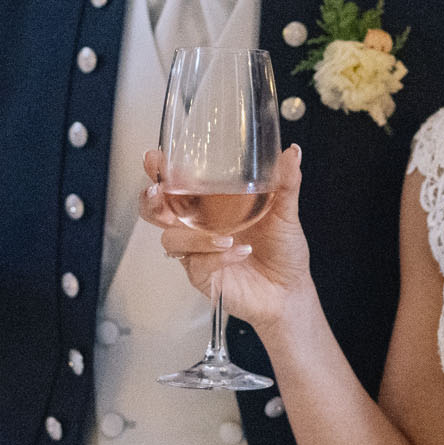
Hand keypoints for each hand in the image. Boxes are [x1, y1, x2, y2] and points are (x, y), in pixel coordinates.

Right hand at [140, 143, 316, 338]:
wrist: (290, 291)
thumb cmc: (282, 251)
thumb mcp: (285, 212)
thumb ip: (286, 183)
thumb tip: (292, 153)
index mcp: (210, 206)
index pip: (176, 185)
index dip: (159, 172)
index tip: (155, 159)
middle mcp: (198, 228)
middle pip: (156, 212)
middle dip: (151, 200)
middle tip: (159, 191)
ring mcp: (198, 253)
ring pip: (172, 240)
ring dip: (193, 236)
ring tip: (226, 236)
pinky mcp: (203, 278)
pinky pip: (197, 264)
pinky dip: (218, 256)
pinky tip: (240, 251)